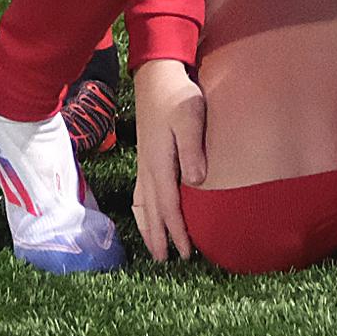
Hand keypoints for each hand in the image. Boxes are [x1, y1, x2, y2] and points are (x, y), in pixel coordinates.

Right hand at [130, 56, 206, 259]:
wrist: (156, 74)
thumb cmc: (177, 95)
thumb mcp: (190, 118)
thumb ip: (193, 149)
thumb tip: (196, 182)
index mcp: (159, 163)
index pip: (168, 206)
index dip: (176, 231)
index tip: (186, 252)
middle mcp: (148, 167)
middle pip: (151, 211)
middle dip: (158, 237)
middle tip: (166, 261)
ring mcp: (144, 161)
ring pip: (142, 203)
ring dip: (148, 226)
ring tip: (154, 246)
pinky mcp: (145, 155)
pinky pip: (140, 191)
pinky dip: (143, 209)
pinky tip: (146, 212)